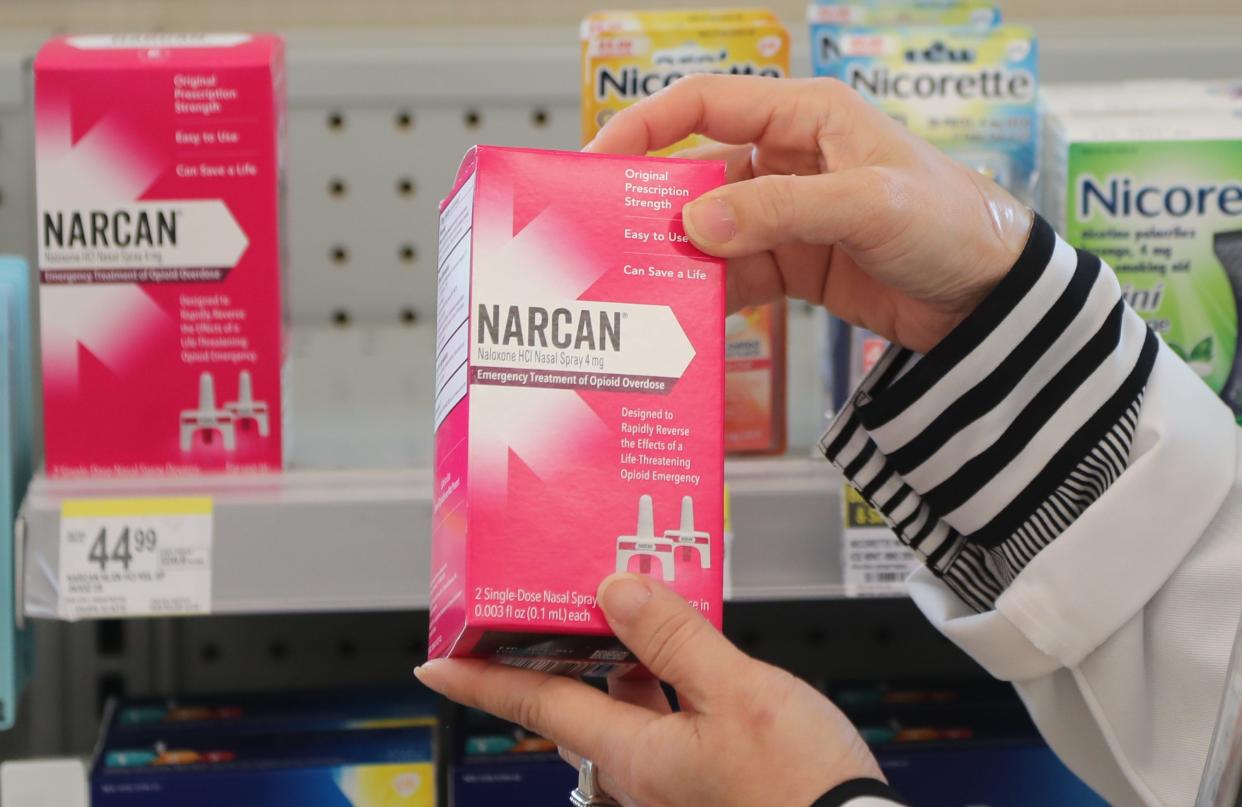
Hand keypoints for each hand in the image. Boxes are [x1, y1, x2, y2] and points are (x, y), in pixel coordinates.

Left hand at [415, 573, 880, 806]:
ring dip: (621, 656)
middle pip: (581, 699)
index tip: (434, 663)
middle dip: (562, 648)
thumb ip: (672, 637)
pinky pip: (665, 718)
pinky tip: (687, 645)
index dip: (480, 681)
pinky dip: (663, 679)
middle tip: (551, 597)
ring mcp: (675, 779)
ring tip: (629, 599)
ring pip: (627, 705)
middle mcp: (644, 773)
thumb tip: (615, 589)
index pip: (538, 704)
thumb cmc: (801, 788)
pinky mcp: (708, 779)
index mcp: (635, 755)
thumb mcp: (736, 693)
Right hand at [586, 75, 1032, 352]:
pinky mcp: (795, 262)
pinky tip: (690, 313)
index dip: (645, 127)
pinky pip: (737, 273)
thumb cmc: (951, 221)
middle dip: (655, 205)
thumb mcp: (868, 205)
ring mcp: (789, 213)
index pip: (705, 104)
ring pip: (713, 230)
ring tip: (643, 287)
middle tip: (609, 239)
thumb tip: (697, 224)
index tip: (598, 161)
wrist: (993, 298)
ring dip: (681, 257)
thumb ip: (781, 210)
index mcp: (806, 115)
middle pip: (698, 172)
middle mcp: (789, 158)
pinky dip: (712, 292)